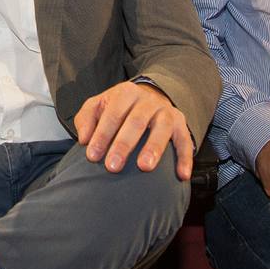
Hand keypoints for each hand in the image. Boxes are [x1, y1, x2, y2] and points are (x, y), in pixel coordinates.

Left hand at [74, 79, 193, 179]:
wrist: (149, 96)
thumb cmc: (119, 107)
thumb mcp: (98, 105)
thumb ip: (86, 119)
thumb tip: (84, 139)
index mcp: (126, 93)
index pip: (112, 114)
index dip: (102, 135)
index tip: (93, 156)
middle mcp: (148, 100)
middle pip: (136, 121)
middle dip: (123, 145)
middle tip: (113, 166)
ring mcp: (166, 111)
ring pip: (162, 128)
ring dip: (154, 148)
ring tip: (145, 167)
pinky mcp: (181, 124)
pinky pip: (185, 140)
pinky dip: (185, 158)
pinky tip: (182, 175)